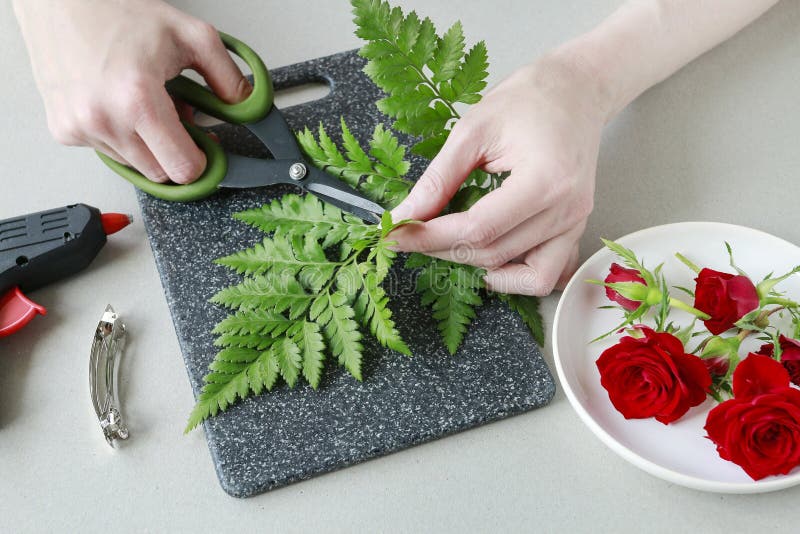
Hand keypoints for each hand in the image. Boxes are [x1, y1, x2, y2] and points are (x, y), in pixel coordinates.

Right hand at [13, 0, 251, 183]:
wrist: (59, 0)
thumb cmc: (118, 12)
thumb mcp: (190, 36)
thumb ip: (227, 77)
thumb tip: (248, 108)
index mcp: (137, 99)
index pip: (182, 168)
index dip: (201, 162)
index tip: (207, 150)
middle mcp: (103, 119)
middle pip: (160, 173)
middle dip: (174, 151)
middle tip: (175, 117)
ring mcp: (79, 128)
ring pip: (134, 165)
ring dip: (146, 143)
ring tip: (142, 103)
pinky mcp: (63, 131)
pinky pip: (107, 152)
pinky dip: (120, 136)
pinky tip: (117, 104)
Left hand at [390, 51, 610, 295]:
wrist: (576, 90)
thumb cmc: (528, 99)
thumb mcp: (473, 128)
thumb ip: (438, 178)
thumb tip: (405, 215)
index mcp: (545, 181)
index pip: (478, 229)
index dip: (430, 237)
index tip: (395, 233)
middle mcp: (566, 211)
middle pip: (494, 254)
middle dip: (443, 249)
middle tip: (409, 233)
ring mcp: (575, 224)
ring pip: (521, 274)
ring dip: (476, 265)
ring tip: (447, 241)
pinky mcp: (575, 229)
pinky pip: (548, 274)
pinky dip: (516, 276)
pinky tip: (490, 255)